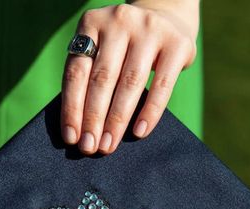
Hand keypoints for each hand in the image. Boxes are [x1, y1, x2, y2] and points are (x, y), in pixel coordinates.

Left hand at [61, 0, 199, 154]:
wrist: (166, 20)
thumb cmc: (125, 49)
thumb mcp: (103, 51)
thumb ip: (90, 78)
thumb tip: (78, 130)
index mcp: (92, 23)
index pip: (77, 72)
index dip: (72, 108)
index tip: (72, 138)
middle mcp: (120, 20)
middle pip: (102, 79)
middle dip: (94, 119)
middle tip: (90, 147)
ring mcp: (150, 29)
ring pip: (129, 84)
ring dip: (117, 120)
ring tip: (108, 145)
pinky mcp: (177, 44)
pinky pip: (161, 86)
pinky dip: (149, 112)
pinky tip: (139, 133)